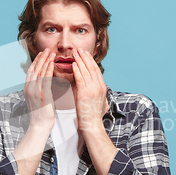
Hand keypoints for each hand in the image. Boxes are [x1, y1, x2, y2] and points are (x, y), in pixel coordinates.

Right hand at [23, 48, 55, 130]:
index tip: (42, 54)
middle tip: (46, 49)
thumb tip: (44, 82)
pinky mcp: (42, 94)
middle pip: (35, 69)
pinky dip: (48, 69)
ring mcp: (35, 91)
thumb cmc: (41, 114)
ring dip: (45, 61)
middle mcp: (29, 88)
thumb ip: (39, 89)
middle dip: (41, 58)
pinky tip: (52, 63)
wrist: (40, 126)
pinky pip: (45, 79)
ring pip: (40, 72)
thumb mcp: (38, 99)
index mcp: (27, 89)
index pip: (31, 71)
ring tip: (51, 53)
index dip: (36, 61)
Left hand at [72, 48, 115, 174]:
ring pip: (86, 71)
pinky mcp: (86, 93)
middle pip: (92, 68)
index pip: (96, 70)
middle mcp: (99, 86)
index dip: (90, 61)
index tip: (85, 54)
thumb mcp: (95, 99)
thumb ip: (91, 90)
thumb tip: (85, 82)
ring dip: (80, 61)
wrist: (92, 125)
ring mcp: (93, 89)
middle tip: (80, 49)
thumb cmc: (91, 114)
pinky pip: (81, 78)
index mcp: (102, 87)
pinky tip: (73, 64)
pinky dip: (77, 70)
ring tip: (75, 53)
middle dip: (85, 57)